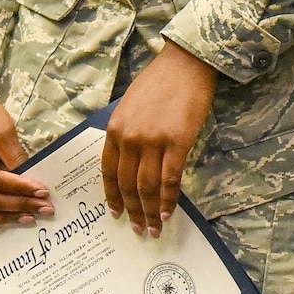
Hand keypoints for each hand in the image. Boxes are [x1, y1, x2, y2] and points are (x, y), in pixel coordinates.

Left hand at [103, 40, 216, 235]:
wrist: (185, 64)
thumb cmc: (160, 82)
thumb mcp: (131, 106)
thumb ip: (127, 132)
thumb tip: (132, 160)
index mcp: (115, 130)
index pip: (108, 172)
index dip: (112, 196)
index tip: (116, 213)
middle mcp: (130, 138)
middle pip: (127, 184)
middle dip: (133, 211)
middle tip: (138, 229)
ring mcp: (153, 141)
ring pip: (147, 186)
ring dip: (150, 211)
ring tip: (154, 229)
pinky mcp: (177, 142)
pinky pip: (170, 178)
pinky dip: (169, 200)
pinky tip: (170, 213)